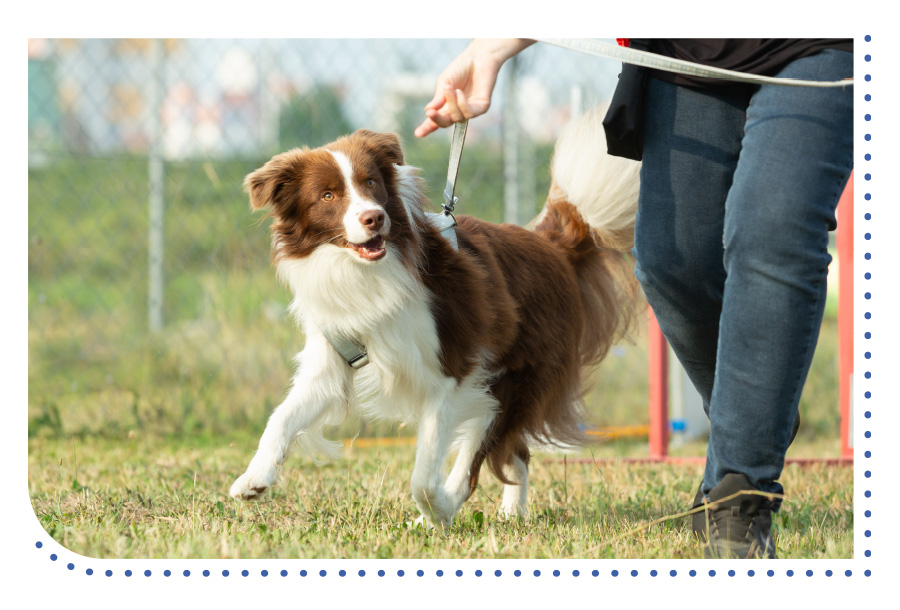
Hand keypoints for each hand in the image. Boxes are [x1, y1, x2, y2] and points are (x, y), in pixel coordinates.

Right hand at [414, 39, 534, 137]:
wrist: (478, 56)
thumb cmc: (461, 68)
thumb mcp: (445, 82)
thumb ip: (439, 97)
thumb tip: (428, 111)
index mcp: (447, 105)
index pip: (436, 119)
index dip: (427, 127)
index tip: (418, 134)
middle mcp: (458, 110)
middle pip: (446, 123)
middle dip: (437, 120)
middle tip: (430, 113)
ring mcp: (470, 110)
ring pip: (457, 117)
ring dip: (451, 103)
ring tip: (450, 88)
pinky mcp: (482, 107)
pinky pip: (469, 113)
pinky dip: (462, 104)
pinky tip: (460, 93)